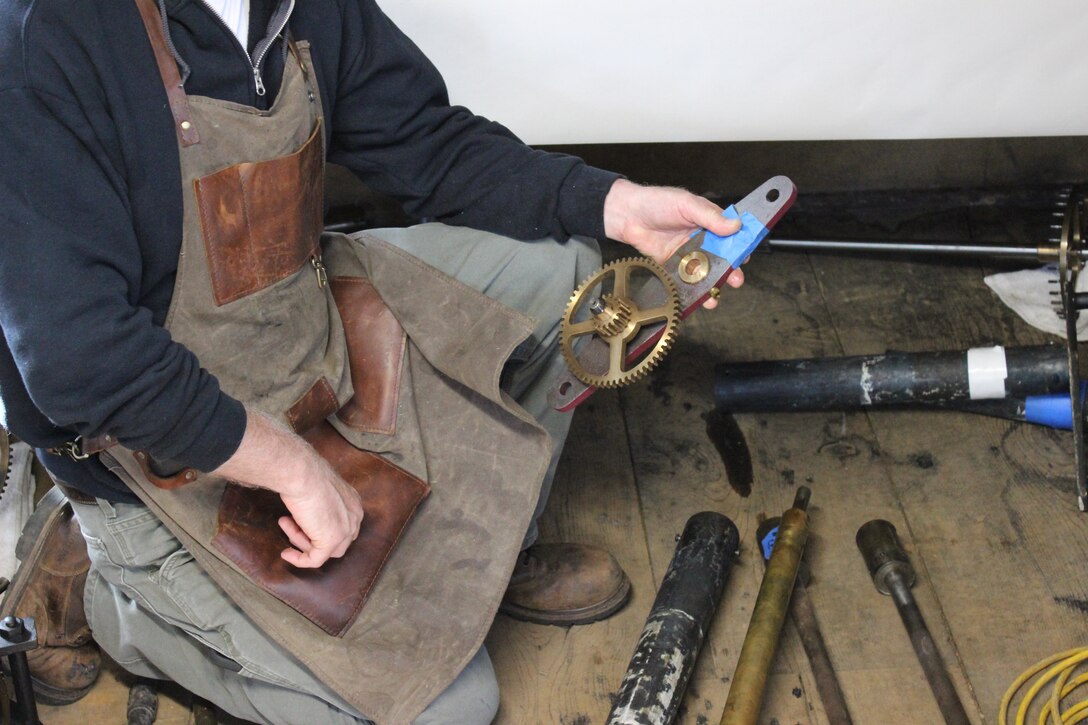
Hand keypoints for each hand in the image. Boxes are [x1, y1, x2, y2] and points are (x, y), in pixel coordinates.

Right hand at [276, 458, 363, 567]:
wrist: (303, 473)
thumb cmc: (305, 474)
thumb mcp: (317, 489)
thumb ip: (318, 504)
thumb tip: (305, 513)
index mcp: (353, 504)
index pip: (342, 527)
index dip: (319, 528)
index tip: (299, 523)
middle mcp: (355, 517)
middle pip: (335, 540)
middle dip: (310, 535)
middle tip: (290, 524)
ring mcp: (345, 530)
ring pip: (324, 550)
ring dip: (301, 541)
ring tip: (284, 523)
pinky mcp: (331, 541)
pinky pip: (315, 560)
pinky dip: (299, 560)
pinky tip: (286, 553)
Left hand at [603, 179, 745, 308]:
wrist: (627, 214)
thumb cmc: (657, 202)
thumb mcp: (687, 204)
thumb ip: (711, 217)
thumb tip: (735, 225)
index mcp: (708, 221)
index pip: (730, 235)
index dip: (740, 247)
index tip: (746, 257)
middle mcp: (701, 238)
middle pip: (721, 258)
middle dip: (730, 271)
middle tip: (735, 279)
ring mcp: (687, 253)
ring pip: (704, 271)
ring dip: (712, 284)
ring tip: (715, 294)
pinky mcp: (673, 265)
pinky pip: (685, 279)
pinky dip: (692, 289)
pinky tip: (698, 297)